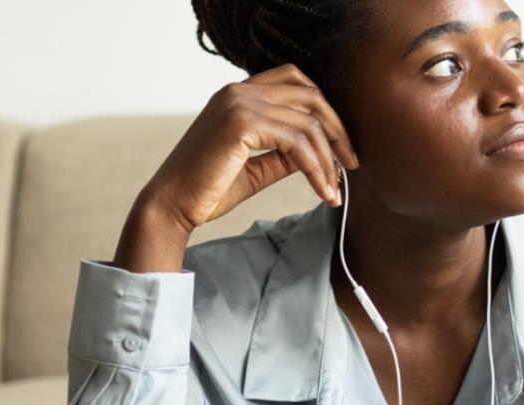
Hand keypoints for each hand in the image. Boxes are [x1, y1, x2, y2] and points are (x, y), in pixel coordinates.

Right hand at [138, 62, 359, 236]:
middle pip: (309, 95)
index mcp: (238, 94)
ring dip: (328, 159)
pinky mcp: (241, 123)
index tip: (340, 146)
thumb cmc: (208, 189)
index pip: (295, 81)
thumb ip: (285, 154)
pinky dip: (316, 169)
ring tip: (335, 190)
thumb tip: (322, 152)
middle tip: (351, 165)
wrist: (172, 205)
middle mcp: (238, 90)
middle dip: (337, 131)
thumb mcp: (256, 167)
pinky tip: (323, 191)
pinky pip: (297, 142)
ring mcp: (239, 102)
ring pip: (308, 123)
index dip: (324, 110)